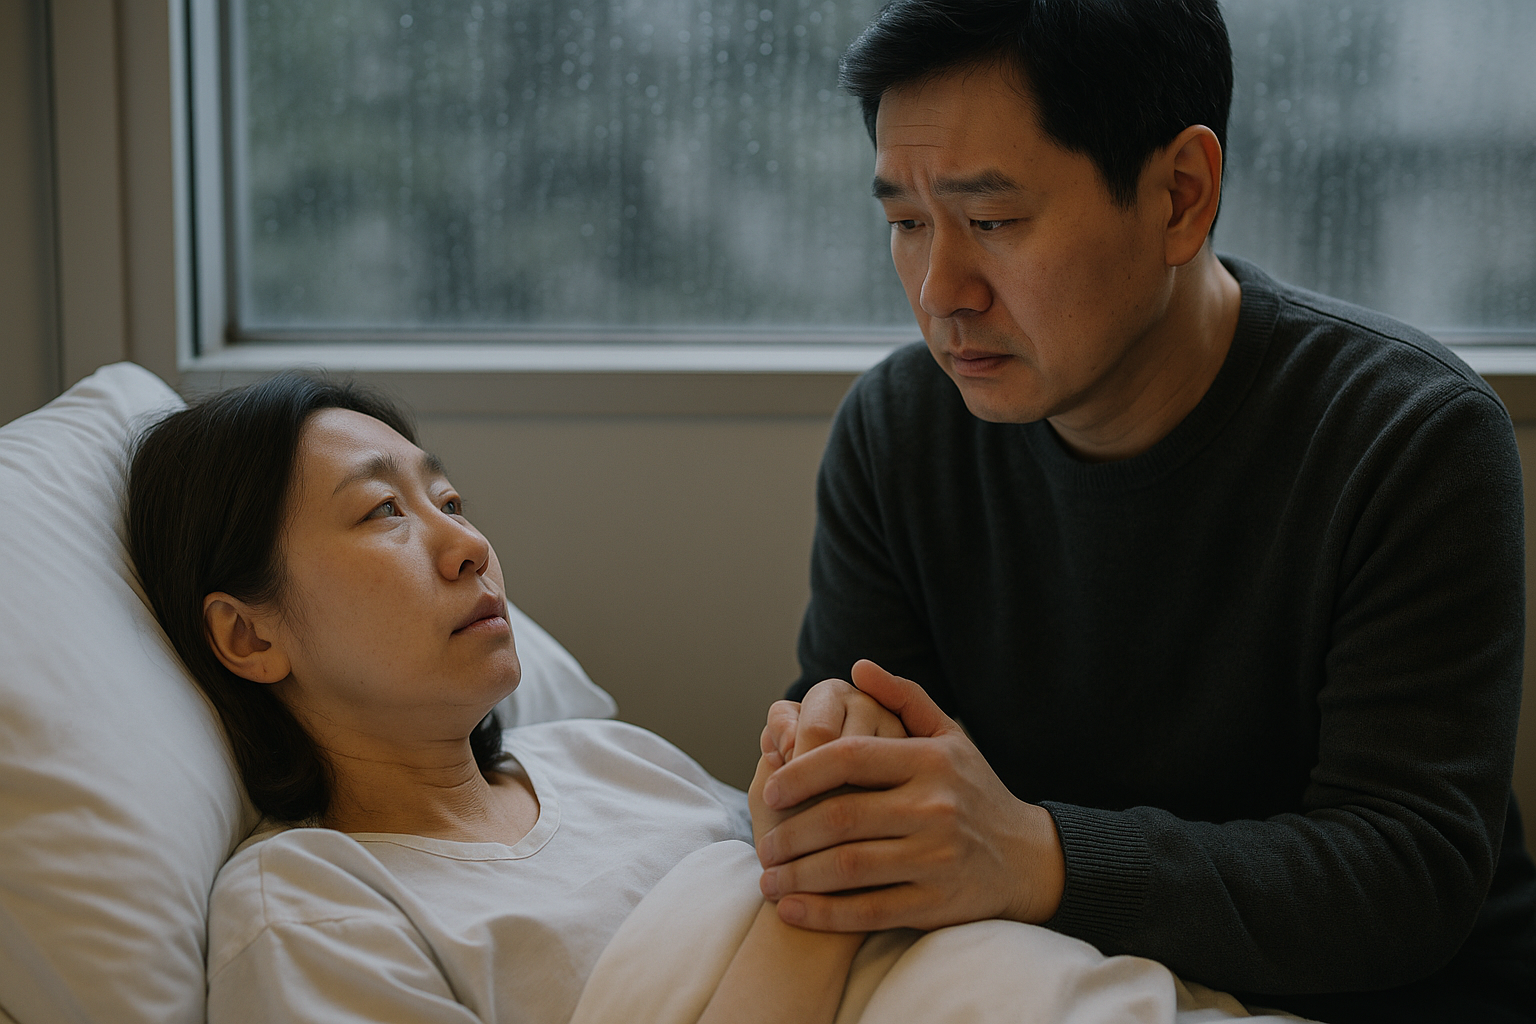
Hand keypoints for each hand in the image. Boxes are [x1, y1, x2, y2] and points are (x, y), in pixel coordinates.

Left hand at [755, 660, 1065, 931]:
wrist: (1027, 858)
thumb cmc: (974, 790)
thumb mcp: (949, 736)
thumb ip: (903, 699)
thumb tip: (857, 668)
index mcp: (930, 761)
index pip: (849, 757)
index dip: (800, 772)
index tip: (771, 788)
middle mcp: (935, 807)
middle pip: (840, 817)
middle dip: (790, 832)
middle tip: (763, 841)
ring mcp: (937, 858)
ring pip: (848, 867)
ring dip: (798, 875)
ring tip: (769, 877)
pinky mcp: (937, 903)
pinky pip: (869, 911)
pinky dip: (824, 913)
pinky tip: (792, 909)